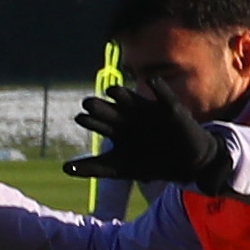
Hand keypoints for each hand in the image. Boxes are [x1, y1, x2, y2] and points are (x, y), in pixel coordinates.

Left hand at [73, 87, 222, 193]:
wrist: (186, 164)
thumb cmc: (150, 164)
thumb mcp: (119, 168)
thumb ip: (92, 167)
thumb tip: (63, 168)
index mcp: (117, 129)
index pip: (100, 123)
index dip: (91, 121)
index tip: (80, 118)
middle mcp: (130, 117)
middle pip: (112, 110)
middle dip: (101, 107)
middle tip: (88, 103)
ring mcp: (149, 111)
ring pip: (133, 100)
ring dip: (123, 95)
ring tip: (112, 90)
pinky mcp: (170, 108)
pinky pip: (164, 95)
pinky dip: (159, 87)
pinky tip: (151, 80)